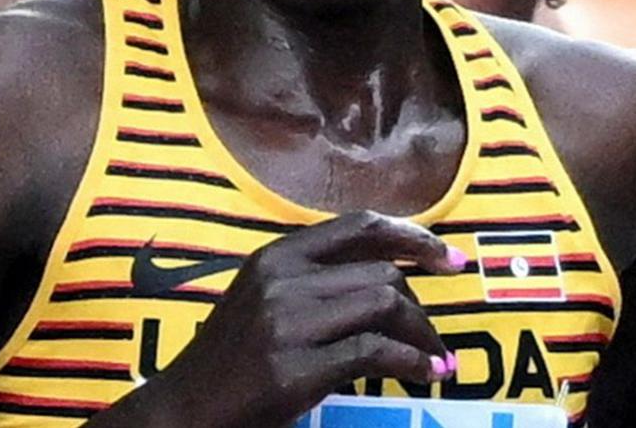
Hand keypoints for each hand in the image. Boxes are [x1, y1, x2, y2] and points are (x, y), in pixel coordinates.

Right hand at [147, 210, 467, 427]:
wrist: (184, 410)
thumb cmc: (231, 359)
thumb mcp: (264, 299)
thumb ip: (314, 279)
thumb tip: (390, 276)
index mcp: (277, 254)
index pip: (361, 226)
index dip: (414, 236)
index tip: (451, 258)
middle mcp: (282, 278)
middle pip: (382, 272)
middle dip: (421, 307)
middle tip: (435, 338)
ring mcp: (287, 323)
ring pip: (385, 305)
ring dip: (422, 334)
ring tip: (435, 359)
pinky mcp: (294, 369)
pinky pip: (375, 353)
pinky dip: (412, 364)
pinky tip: (425, 375)